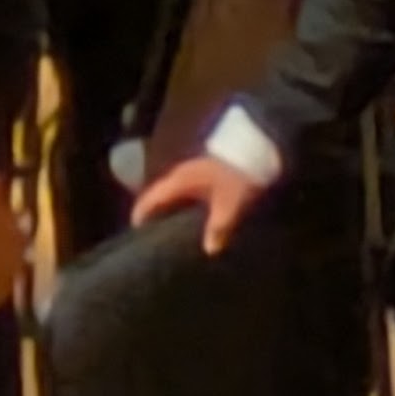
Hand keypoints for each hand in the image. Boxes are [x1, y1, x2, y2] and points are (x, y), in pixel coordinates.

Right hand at [135, 150, 270, 253]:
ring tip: (174, 227)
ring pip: (175, 192)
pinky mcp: (208, 169)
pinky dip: (186, 202)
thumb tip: (210, 250)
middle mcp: (181, 174)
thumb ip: (218, 227)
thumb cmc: (239, 175)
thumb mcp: (231, 204)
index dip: (140, 214)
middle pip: (160, 195)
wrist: (258, 145)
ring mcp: (194, 170)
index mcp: (179, 181)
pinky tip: (196, 214)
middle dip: (155, 213)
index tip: (135, 230)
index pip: (150, 198)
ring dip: (172, 207)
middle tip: (154, 233)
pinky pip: (189, 189)